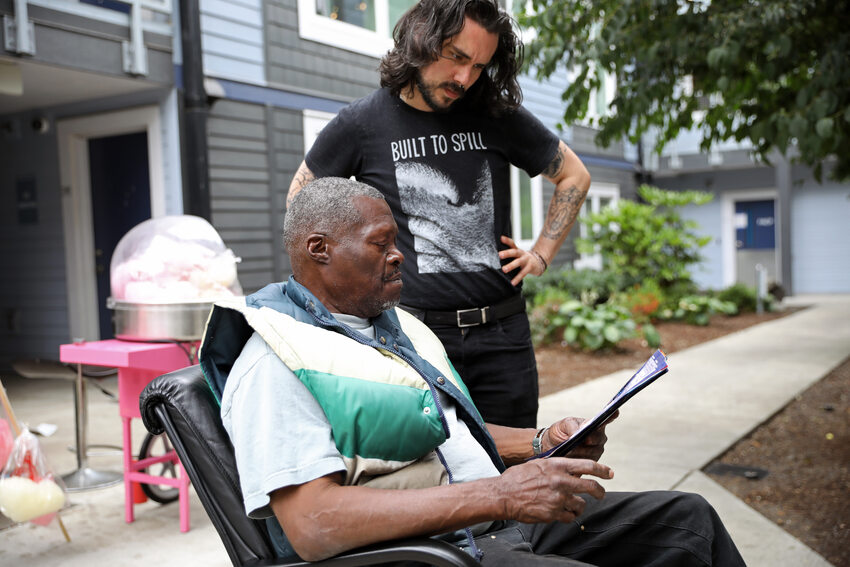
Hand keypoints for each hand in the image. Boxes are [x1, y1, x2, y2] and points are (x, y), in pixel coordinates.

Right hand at [496, 457, 611, 523]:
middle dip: (600, 491)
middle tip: (601, 494)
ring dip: (578, 505)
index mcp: (557, 466)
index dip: (602, 469)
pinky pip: (570, 516)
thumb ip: (555, 466)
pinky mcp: (554, 514)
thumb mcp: (538, 464)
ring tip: (571, 505)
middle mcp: (560, 481)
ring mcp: (558, 499)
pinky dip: (568, 515)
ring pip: (581, 505)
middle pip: (591, 487)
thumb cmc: (518, 478)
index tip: (609, 473)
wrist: (503, 495)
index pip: (587, 465)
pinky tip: (561, 512)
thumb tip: (570, 468)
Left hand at [498, 235, 545, 285]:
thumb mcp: (517, 255)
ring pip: (518, 262)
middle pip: (515, 252)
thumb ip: (509, 253)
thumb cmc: (523, 259)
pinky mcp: (530, 268)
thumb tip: (497, 253)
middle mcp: (522, 254)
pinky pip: (523, 273)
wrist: (538, 263)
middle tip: (500, 255)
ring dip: (511, 266)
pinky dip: (517, 278)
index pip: (512, 244)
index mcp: (518, 250)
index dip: (507, 240)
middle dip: (507, 253)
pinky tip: (512, 283)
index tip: (501, 238)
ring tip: (504, 270)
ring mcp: (526, 260)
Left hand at [544, 412, 618, 461]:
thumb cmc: (560, 432)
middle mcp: (599, 437)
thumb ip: (572, 426)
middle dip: (584, 441)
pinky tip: (570, 457)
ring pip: (592, 453)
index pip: (607, 419)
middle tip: (572, 442)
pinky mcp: (592, 463)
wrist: (553, 446)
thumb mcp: (563, 425)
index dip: (612, 416)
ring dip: (579, 452)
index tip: (615, 411)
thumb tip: (578, 432)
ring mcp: (597, 450)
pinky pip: (588, 463)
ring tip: (567, 450)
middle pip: (597, 439)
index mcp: (595, 424)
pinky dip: (578, 460)